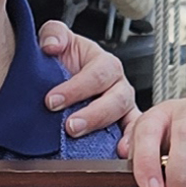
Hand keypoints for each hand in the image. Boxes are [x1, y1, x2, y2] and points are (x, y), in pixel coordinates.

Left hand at [33, 19, 137, 138]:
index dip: (75, 88)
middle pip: (116, 99)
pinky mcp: (125, 127)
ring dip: (106, 129)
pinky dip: (130, 143)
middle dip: (92, 114)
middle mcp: (118, 85)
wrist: (63, 81)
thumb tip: (51, 45)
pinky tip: (120, 152)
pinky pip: (134, 134)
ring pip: (127, 117)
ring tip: (85, 139)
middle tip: (70, 126)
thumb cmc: (64, 63)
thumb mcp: (56, 41)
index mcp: (105, 64)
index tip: (51, 101)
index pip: (97, 74)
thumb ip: (53, 34)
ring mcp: (124, 108)